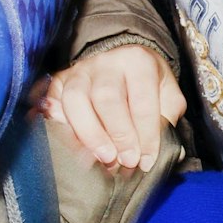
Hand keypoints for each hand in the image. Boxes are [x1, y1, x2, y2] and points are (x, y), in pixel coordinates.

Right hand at [43, 45, 184, 171]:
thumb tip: (158, 153)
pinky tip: (74, 146)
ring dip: (89, 134)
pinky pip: (54, 104)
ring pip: (76, 100)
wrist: (122, 63)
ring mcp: (79, 71)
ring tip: (103, 157)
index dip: (146, 135)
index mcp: (138, 61)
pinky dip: (61, 127)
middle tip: (126, 160)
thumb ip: (166, 120)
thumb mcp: (168, 96)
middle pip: (106, 98)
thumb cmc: (147, 85)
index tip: (146, 160)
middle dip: (118, 134)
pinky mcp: (60, 81)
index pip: (142, 100)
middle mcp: (106, 62)